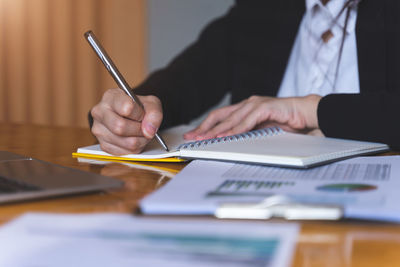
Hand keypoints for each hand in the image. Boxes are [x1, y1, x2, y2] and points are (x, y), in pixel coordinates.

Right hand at [91, 88, 162, 154]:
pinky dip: (136, 148)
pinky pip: (125, 152)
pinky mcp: (103, 146)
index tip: (142, 114)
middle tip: (145, 127)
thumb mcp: (151, 103)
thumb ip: (154, 113)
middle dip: (140, 130)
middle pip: (120, 127)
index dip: (139, 114)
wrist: (131, 117)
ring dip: (140, 140)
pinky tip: (135, 139)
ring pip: (126, 142)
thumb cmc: (138, 108)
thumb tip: (148, 131)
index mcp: (110, 97)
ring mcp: (99, 130)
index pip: (126, 108)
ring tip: (141, 133)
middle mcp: (100, 112)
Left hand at [184, 94, 321, 139]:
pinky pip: (247, 120)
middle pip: (220, 116)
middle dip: (204, 128)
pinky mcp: (265, 107)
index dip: (205, 126)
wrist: (306, 114)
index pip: (220, 117)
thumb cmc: (285, 122)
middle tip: (192, 138)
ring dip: (217, 130)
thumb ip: (246, 133)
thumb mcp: (260, 130)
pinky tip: (227, 135)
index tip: (194, 136)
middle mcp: (247, 104)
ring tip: (205, 139)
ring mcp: (255, 104)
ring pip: (231, 119)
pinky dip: (236, 129)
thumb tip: (229, 143)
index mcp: (244, 109)